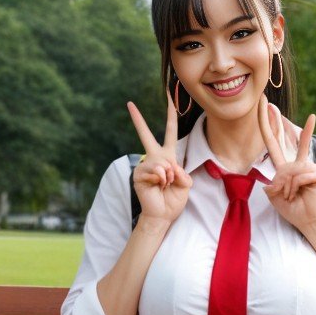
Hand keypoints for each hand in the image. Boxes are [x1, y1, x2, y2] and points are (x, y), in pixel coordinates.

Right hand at [127, 97, 191, 224]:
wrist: (163, 215)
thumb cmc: (174, 199)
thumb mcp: (186, 183)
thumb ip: (181, 172)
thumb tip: (166, 167)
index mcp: (168, 156)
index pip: (170, 132)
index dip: (170, 116)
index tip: (169, 99)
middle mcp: (155, 158)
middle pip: (145, 135)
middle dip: (137, 119)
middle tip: (129, 104)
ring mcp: (145, 165)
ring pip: (161, 162)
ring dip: (169, 175)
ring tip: (166, 185)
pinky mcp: (139, 174)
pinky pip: (155, 171)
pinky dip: (162, 180)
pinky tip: (159, 186)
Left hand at [258, 100, 315, 231]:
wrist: (307, 219)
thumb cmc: (291, 207)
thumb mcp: (274, 195)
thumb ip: (273, 182)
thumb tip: (283, 172)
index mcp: (283, 167)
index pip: (273, 144)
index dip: (268, 128)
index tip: (266, 110)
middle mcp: (295, 163)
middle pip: (282, 138)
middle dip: (275, 121)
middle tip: (268, 102)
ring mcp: (307, 165)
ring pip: (289, 171)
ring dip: (287, 188)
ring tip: (292, 196)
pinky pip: (300, 175)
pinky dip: (297, 187)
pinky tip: (303, 192)